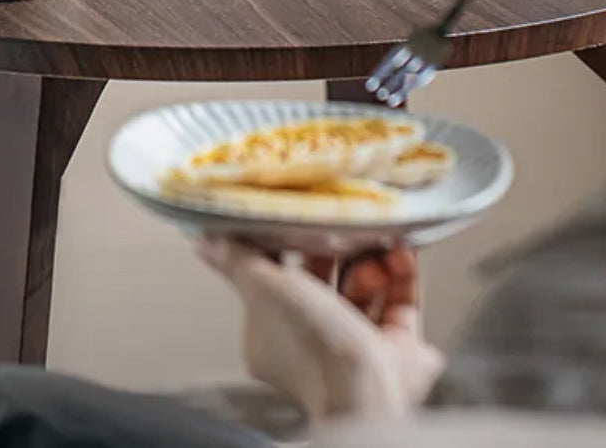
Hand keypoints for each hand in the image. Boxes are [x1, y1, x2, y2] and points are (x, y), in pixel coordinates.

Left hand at [199, 240, 442, 420]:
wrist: (368, 387)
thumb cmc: (309, 342)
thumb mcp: (263, 289)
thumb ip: (237, 261)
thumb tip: (204, 241)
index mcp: (274, 336)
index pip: (276, 280)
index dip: (287, 248)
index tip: (303, 218)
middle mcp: (315, 342)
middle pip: (324, 282)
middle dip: (336, 251)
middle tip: (346, 226)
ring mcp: (357, 346)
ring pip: (364, 287)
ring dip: (371, 260)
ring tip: (376, 241)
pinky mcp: (397, 347)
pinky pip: (399, 299)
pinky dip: (401, 273)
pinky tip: (400, 251)